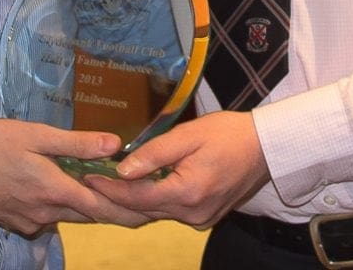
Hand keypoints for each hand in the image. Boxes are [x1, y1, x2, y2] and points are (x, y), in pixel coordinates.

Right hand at [0, 119, 150, 234]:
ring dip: (91, 209)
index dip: (130, 210)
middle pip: (91, 217)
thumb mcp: (37, 136)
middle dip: (118, 212)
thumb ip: (76, 144)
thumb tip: (114, 146)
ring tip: (111, 196)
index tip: (152, 209)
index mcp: (55, 189)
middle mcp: (47, 212)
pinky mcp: (18, 223)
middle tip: (144, 205)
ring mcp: (32, 221)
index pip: (103, 208)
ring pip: (71, 217)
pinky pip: (50, 218)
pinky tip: (65, 193)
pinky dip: (64, 208)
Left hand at [85, 110, 268, 228]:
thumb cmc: (229, 133)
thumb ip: (155, 153)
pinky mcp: (204, 218)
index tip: (86, 175)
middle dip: (114, 197)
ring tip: (104, 183)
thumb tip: (122, 168)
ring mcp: (200, 220)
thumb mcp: (189, 135)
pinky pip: (169, 212)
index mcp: (188, 193)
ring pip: (155, 213)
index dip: (109, 188)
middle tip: (87, 180)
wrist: (266, 147)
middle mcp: (192, 214)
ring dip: (131, 201)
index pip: (136, 197)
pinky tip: (136, 188)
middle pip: (143, 210)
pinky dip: (151, 201)